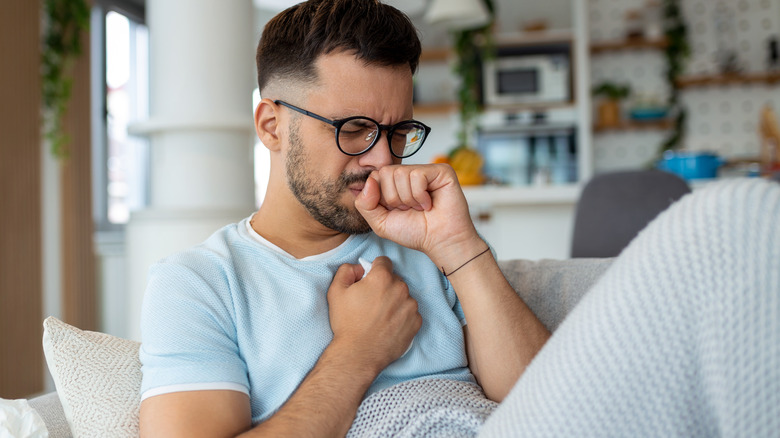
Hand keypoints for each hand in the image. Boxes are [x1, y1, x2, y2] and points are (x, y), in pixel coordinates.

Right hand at [327, 257, 420, 372]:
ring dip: (395, 301)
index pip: (384, 262)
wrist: (358, 354)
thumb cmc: (346, 323)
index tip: (369, 281)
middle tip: (372, 302)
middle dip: (385, 286)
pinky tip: (389, 324)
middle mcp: (400, 288)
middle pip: (394, 279)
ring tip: (380, 316)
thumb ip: (347, 270)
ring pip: (404, 295)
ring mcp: (410, 306)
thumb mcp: (336, 291)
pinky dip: (402, 316)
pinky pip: (410, 312)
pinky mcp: (416, 322)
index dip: (374, 269)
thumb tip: (359, 267)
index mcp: (382, 278)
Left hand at [354, 164, 482, 267]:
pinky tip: (429, 204)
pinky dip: (420, 196)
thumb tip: (370, 181)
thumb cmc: (415, 232)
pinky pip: (417, 176)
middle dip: (394, 199)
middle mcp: (409, 173)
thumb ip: (365, 204)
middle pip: (386, 173)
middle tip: (410, 209)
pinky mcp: (441, 171)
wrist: (439, 241)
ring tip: (420, 207)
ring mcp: (425, 170)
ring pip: (401, 174)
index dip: (381, 198)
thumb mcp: (380, 223)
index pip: (375, 177)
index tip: (396, 210)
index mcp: (394, 182)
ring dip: (409, 199)